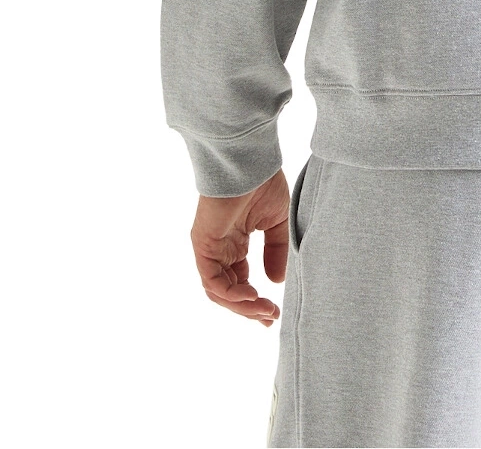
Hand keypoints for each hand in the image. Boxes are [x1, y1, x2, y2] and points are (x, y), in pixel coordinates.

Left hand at [190, 169, 290, 325]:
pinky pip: (212, 280)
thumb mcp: (277, 222)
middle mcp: (219, 249)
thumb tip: (276, 282)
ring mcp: (209, 248)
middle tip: (270, 318)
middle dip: (249, 308)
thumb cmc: (263, 182)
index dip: (255, 300)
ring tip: (264, 311)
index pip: (240, 280)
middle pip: (229, 291)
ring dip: (242, 305)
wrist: (249, 162)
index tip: (273, 313)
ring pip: (219, 291)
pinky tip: (251, 296)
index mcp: (235, 243)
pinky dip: (231, 293)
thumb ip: (276, 251)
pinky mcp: (203, 245)